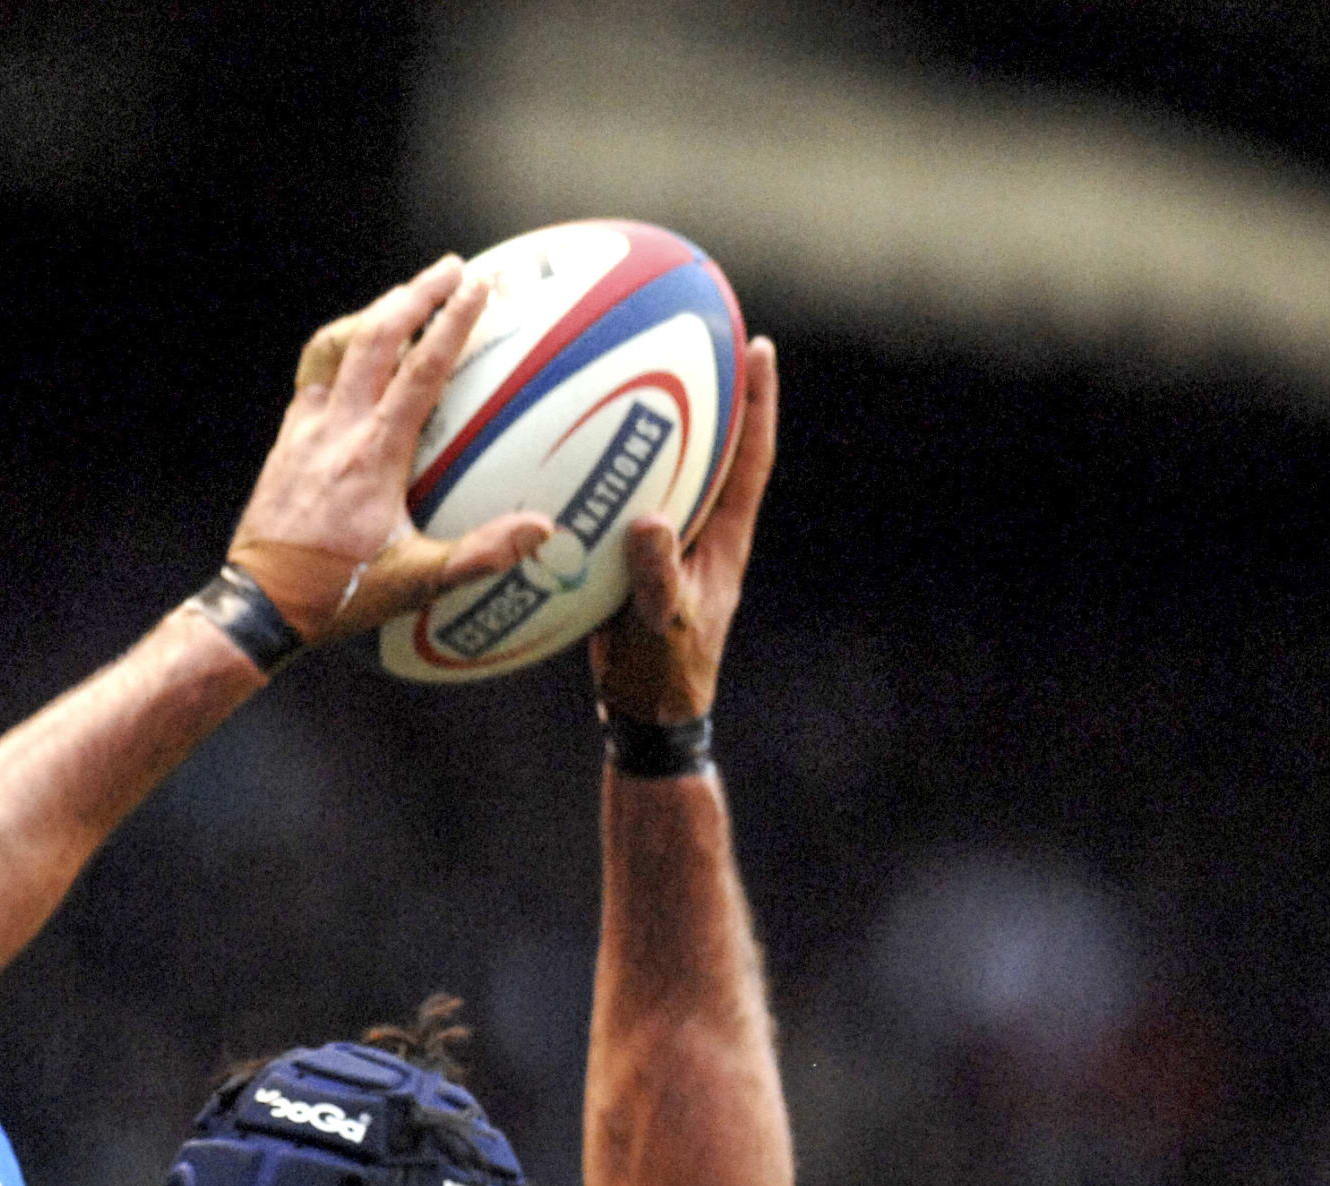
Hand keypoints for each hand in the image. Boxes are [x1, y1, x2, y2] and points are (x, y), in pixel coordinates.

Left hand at [229, 256, 551, 648]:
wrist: (260, 604)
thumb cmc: (338, 593)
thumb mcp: (416, 582)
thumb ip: (481, 554)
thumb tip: (542, 530)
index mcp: (375, 454)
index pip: (421, 371)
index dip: (452, 323)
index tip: (477, 286)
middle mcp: (337, 428)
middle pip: (376, 337)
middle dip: (415, 293)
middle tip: (450, 269)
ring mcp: (305, 430)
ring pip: (337, 346)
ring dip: (374, 314)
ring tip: (406, 297)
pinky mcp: (286, 441)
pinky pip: (313, 376)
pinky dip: (339, 351)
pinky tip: (354, 356)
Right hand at [590, 335, 779, 725]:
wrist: (643, 712)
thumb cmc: (664, 672)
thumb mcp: (662, 624)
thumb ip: (657, 575)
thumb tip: (649, 521)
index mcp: (724, 537)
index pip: (751, 456)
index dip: (759, 401)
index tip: (758, 345)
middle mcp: (703, 528)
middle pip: (716, 442)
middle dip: (713, 387)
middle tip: (702, 329)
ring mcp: (671, 540)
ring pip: (669, 464)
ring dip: (656, 418)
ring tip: (635, 362)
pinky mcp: (635, 553)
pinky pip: (624, 493)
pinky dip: (606, 464)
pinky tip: (570, 441)